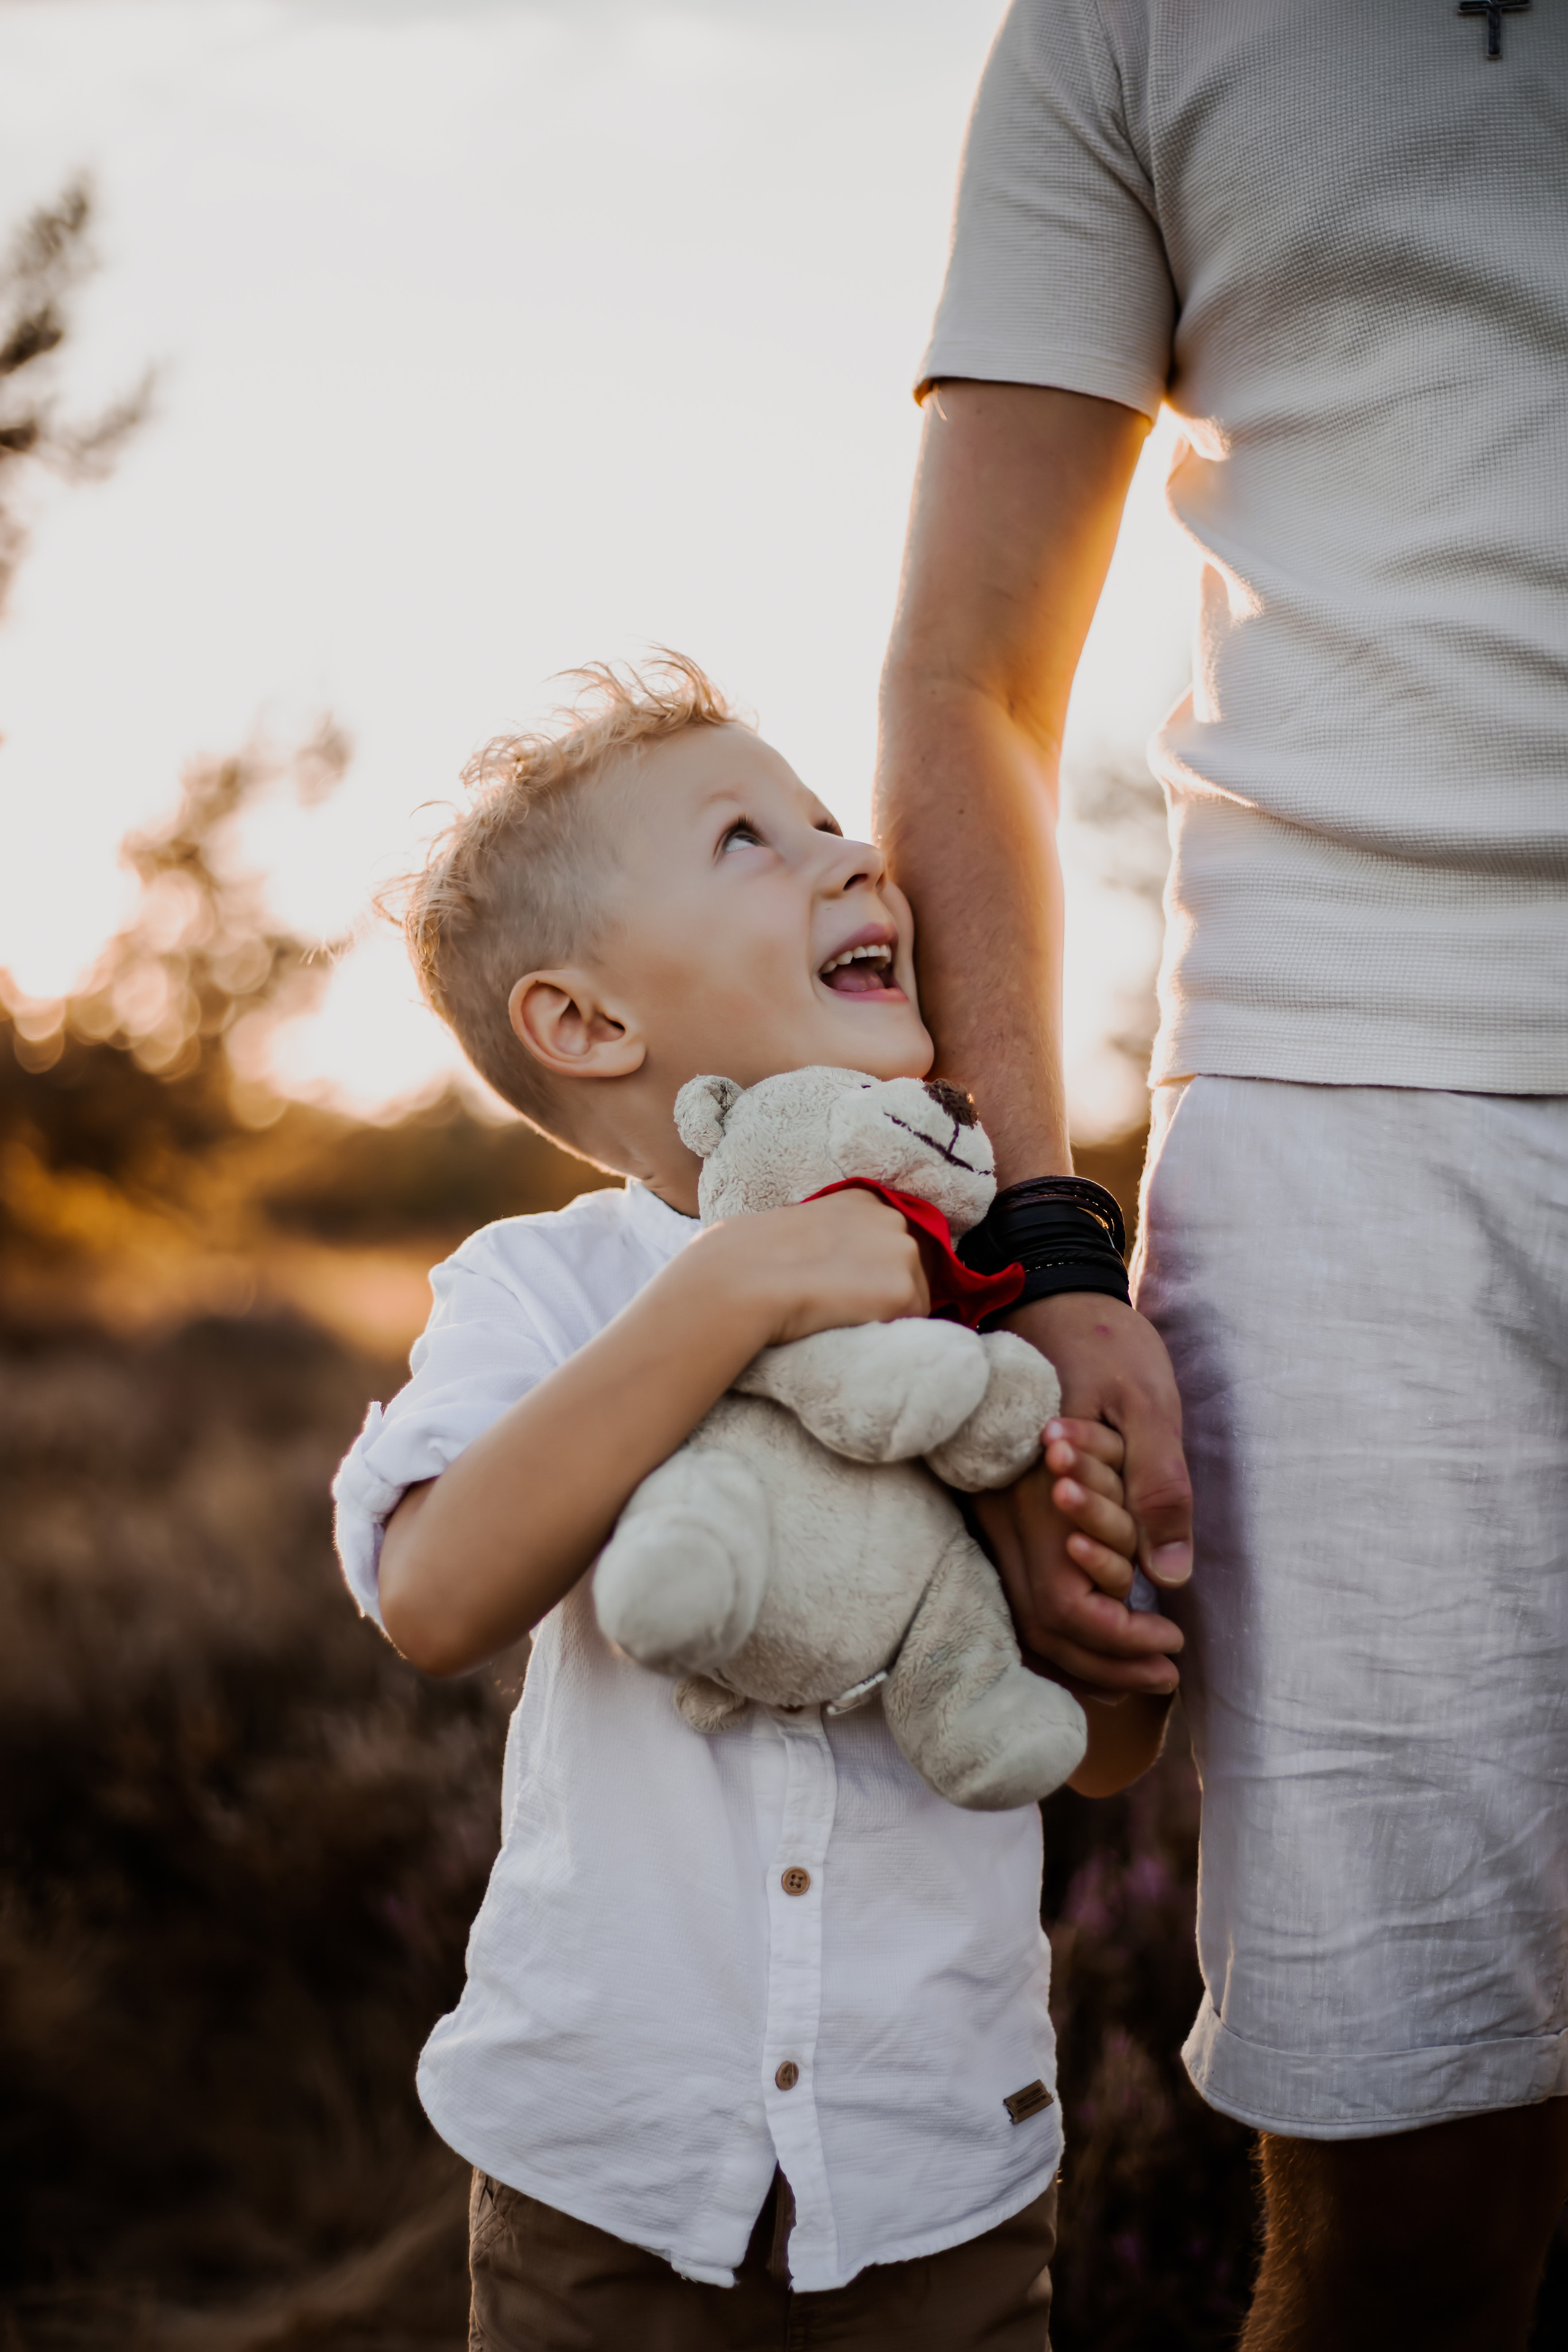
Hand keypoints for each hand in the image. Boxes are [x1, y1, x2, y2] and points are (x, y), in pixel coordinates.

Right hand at [705, 1187, 929, 1350]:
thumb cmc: (748, 1255)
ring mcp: (902, 1252)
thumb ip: (825, 1234)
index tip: (846, 1285)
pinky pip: (911, 1324)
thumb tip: (819, 1256)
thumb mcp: (794, 1224)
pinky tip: (851, 1327)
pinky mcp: (904, 1290)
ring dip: (887, 1312)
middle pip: (910, 1267)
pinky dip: (887, 1332)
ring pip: (914, 1297)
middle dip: (884, 1289)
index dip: (872, 1269)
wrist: (743, 1279)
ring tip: (842, 1316)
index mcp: (863, 1200)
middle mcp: (891, 1218)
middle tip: (842, 1305)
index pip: (889, 1240)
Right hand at [975, 1293, 1191, 1696]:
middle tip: (1169, 1667)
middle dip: (1107, 1662)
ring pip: (1022, 1614)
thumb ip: (1158, 1486)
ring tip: (1143, 1664)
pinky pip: (1015, 1588)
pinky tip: (1101, 1629)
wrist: (1043, 1291)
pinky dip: (1059, 1626)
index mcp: (1037, 1492)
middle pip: (1041, 1625)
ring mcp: (990, 1512)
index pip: (1066, 1604)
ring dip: (1083, 1653)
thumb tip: (1171, 1576)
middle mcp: (1001, 1513)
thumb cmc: (1102, 1342)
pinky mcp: (996, 1507)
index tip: (1175, 1640)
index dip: (1121, 1639)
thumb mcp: (1149, 1403)